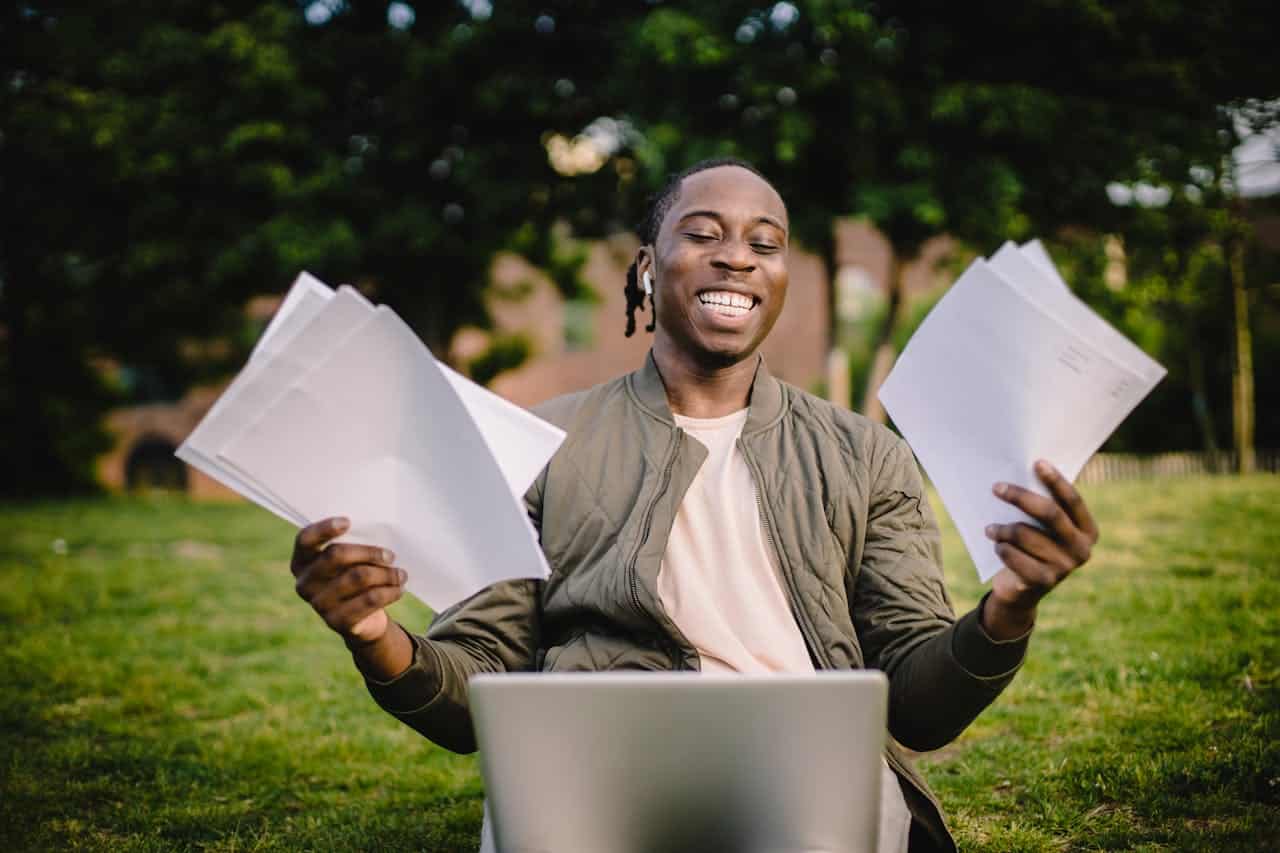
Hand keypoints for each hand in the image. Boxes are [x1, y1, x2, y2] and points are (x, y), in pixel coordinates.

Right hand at [291, 516, 406, 645]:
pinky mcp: (337, 622)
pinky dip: (389, 591)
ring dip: (386, 573)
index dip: (324, 529)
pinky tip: (399, 589)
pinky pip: (370, 599)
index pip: (305, 539)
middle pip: (336, 555)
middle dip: (369, 552)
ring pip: (358, 577)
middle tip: (391, 556)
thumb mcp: (350, 560)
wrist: (363, 620)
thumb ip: (352, 545)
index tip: (348, 522)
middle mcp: (304, 583)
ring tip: (401, 574)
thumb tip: (377, 531)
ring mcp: (319, 605)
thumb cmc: (355, 577)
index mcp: (302, 562)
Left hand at [982, 460, 1099, 638]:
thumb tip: (1023, 470)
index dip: (1056, 481)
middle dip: (1020, 497)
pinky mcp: (1044, 582)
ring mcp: (1065, 568)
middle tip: (996, 487)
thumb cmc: (1033, 547)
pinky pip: (1014, 555)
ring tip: (989, 529)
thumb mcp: (1043, 528)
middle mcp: (1082, 550)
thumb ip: (1044, 506)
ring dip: (1002, 529)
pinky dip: (1001, 548)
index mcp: (1088, 531)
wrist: (1022, 590)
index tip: (1037, 462)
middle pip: (1050, 514)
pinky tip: (998, 547)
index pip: (1073, 500)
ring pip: (1025, 534)